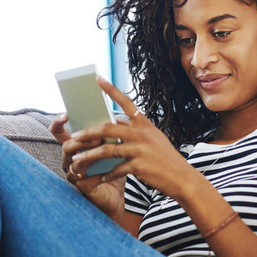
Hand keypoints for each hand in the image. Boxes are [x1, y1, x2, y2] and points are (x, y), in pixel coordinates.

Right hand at [48, 112, 125, 217]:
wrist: (117, 194)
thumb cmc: (112, 169)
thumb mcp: (112, 147)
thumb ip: (109, 134)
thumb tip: (115, 119)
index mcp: (74, 147)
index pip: (58, 132)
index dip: (57, 123)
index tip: (66, 114)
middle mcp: (69, 159)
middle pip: (66, 146)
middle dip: (81, 140)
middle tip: (97, 137)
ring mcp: (73, 173)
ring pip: (74, 161)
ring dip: (88, 154)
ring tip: (102, 149)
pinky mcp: (80, 186)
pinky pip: (83, 178)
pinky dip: (95, 172)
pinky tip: (108, 169)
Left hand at [69, 77, 192, 199]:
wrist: (182, 178)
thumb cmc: (165, 158)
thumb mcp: (153, 138)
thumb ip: (134, 130)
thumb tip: (115, 123)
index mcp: (144, 123)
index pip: (126, 102)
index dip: (111, 90)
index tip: (97, 78)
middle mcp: (141, 133)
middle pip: (107, 128)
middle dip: (88, 132)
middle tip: (74, 136)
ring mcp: (140, 150)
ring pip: (107, 150)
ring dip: (89, 155)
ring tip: (77, 160)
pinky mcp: (139, 166)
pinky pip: (116, 169)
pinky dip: (106, 174)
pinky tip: (100, 178)